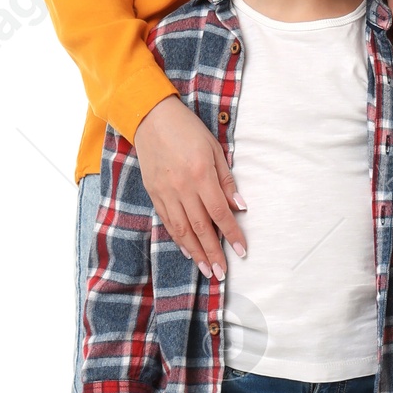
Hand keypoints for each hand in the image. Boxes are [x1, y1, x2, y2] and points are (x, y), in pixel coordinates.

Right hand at [133, 94, 245, 276]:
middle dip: (213, 253)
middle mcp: (183, 188)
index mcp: (201, 175)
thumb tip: (240, 207)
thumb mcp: (215, 149)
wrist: (151, 118)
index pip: (220, 213)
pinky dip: (178, 238)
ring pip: (182, 230)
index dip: (232, 234)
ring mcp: (166, 193)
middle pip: (201, 228)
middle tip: (221, 273)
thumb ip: (226, 181)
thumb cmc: (188, 130)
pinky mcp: (153, 193)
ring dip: (196, 252)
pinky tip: (188, 250)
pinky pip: (168, 222)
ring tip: (207, 269)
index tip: (241, 251)